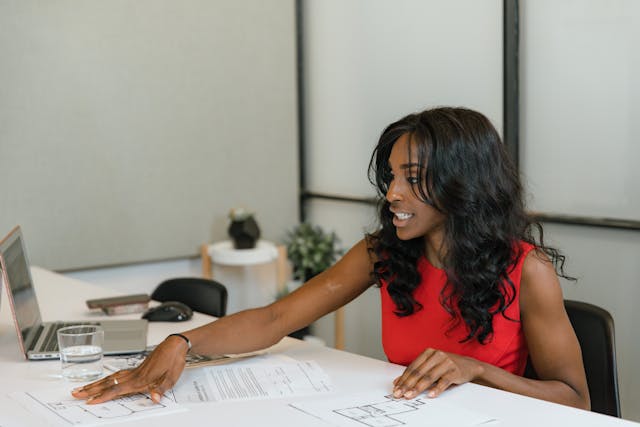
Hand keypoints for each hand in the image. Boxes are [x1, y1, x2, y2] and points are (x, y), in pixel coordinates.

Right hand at [71, 335, 188, 403]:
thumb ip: (161, 389)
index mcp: (140, 379)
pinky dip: (108, 378)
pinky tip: (105, 380)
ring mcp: (134, 371)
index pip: (117, 389)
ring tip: (83, 388)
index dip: (103, 396)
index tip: (90, 401)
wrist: (176, 345)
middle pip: (108, 383)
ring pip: (111, 378)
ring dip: (96, 384)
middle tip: (75, 393)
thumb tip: (155, 399)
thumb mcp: (172, 377)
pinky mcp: (137, 368)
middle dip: (91, 389)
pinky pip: (117, 374)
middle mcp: (134, 375)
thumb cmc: (173, 360)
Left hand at [392, 348, 482, 398]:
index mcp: (428, 352)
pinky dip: (437, 389)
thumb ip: (417, 372)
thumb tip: (398, 382)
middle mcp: (436, 355)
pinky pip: (444, 381)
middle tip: (400, 393)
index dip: (403, 378)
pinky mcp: (454, 371)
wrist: (469, 365)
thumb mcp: (431, 365)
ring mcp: (446, 362)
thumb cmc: (447, 366)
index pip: (412, 367)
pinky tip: (430, 395)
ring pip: (429, 377)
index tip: (396, 388)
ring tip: (410, 395)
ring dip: (418, 388)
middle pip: (418, 372)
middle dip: (407, 384)